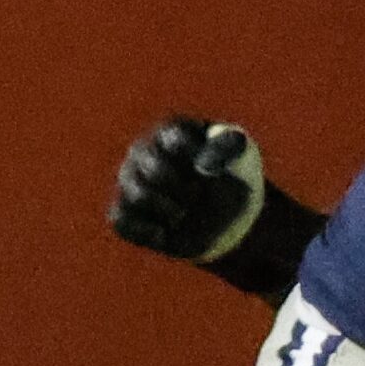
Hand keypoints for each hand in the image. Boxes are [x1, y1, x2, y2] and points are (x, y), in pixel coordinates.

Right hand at [110, 117, 266, 262]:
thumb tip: (206, 162)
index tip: (214, 173)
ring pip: (137, 195)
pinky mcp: (123, 213)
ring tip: (183, 215)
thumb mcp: (243, 157)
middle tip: (198, 197)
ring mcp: (130, 183)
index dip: (198, 162)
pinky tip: (165, 233)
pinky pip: (121, 221)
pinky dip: (147, 231)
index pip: (176, 141)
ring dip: (167, 210)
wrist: (224, 219)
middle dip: (184, 190)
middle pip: (154, 169)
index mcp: (171, 133)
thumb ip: (230, 148)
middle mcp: (143, 153)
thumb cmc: (232, 180)